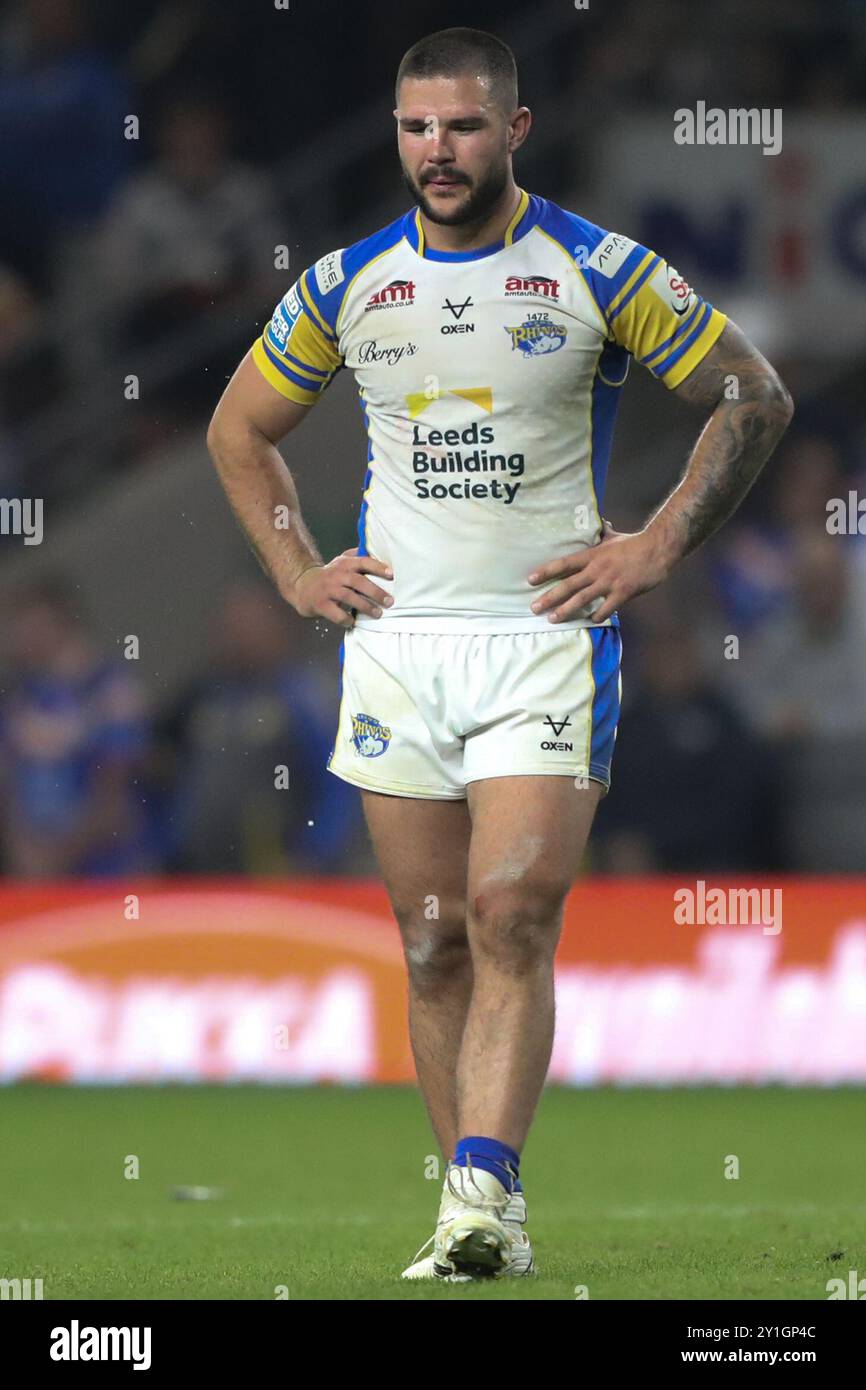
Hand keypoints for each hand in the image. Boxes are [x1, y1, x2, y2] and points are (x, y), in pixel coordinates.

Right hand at [288, 547, 393, 627]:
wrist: (302, 585)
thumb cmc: (329, 576)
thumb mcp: (341, 562)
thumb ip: (357, 557)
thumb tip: (378, 552)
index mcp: (344, 564)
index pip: (363, 562)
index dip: (378, 567)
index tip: (391, 575)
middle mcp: (336, 575)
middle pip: (359, 581)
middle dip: (376, 592)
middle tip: (389, 601)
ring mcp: (327, 590)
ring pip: (349, 597)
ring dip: (366, 607)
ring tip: (378, 613)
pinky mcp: (320, 604)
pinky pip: (336, 614)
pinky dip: (347, 619)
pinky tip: (353, 622)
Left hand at [527, 520, 671, 623]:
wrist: (658, 548)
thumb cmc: (635, 542)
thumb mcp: (614, 536)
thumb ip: (603, 532)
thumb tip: (600, 522)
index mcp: (592, 555)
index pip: (563, 564)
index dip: (545, 571)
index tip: (530, 580)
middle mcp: (596, 569)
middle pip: (567, 585)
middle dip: (548, 597)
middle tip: (533, 608)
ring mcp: (609, 582)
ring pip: (581, 599)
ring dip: (565, 611)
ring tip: (552, 619)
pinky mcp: (622, 593)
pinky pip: (606, 609)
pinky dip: (596, 616)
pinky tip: (589, 622)